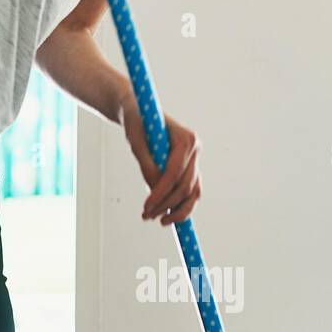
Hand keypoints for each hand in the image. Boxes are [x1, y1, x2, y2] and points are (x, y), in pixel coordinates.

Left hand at [122, 102, 201, 226]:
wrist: (141, 111)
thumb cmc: (138, 121)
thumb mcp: (136, 142)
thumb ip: (147, 166)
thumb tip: (155, 192)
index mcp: (186, 138)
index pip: (175, 173)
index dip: (161, 193)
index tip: (146, 207)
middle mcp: (195, 149)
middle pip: (185, 186)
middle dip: (167, 205)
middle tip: (146, 216)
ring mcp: (195, 160)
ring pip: (193, 193)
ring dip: (177, 210)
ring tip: (158, 220)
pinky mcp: (190, 168)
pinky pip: (190, 192)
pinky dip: (180, 206)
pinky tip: (167, 216)